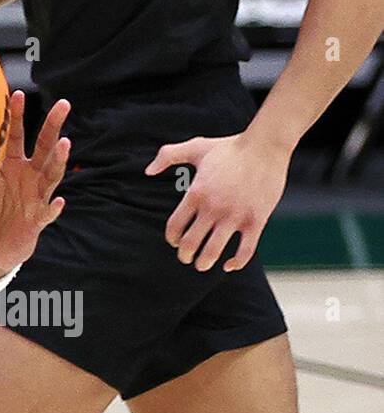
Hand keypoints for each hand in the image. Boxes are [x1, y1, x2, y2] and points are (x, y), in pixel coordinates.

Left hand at [0, 91, 69, 272]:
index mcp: (9, 164)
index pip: (14, 135)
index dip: (16, 116)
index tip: (16, 94)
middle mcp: (27, 175)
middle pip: (43, 146)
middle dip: (53, 126)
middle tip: (63, 105)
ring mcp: (36, 196)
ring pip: (51, 174)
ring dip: (58, 160)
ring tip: (65, 144)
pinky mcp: (38, 219)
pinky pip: (47, 213)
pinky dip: (53, 208)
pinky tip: (58, 202)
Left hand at [146, 130, 291, 271]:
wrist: (265, 147)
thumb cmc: (228, 148)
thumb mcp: (194, 147)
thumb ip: (167, 156)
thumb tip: (148, 171)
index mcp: (196, 193)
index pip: (175, 226)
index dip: (172, 239)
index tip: (174, 242)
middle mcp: (213, 208)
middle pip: (191, 243)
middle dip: (185, 255)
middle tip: (185, 258)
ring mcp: (235, 216)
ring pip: (214, 251)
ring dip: (205, 263)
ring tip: (202, 265)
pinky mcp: (256, 220)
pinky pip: (246, 250)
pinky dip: (236, 263)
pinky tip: (228, 266)